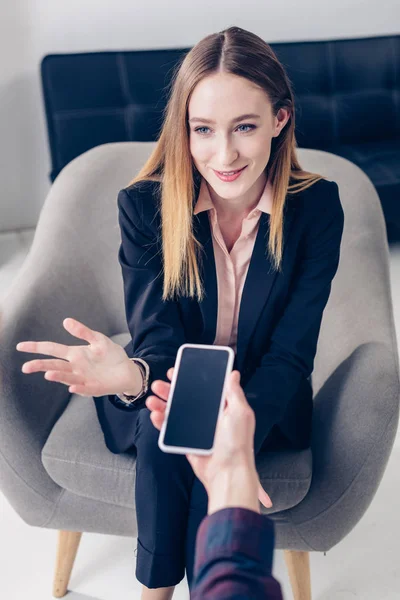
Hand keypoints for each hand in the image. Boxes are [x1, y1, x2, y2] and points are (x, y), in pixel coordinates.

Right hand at [16, 317, 134, 396]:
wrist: (127, 370)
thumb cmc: (110, 355)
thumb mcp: (98, 340)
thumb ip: (83, 332)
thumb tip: (66, 321)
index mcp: (75, 354)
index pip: (52, 349)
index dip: (37, 348)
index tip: (20, 346)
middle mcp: (75, 368)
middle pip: (54, 366)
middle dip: (40, 366)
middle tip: (25, 367)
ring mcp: (84, 379)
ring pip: (67, 378)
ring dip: (58, 376)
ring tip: (48, 374)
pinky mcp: (95, 388)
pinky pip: (85, 389)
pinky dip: (78, 388)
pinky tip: (72, 387)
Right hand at [147, 368, 272, 508]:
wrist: (227, 473)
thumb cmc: (237, 444)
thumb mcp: (240, 413)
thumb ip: (234, 393)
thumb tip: (233, 374)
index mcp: (222, 407)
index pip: (203, 388)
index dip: (190, 378)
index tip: (177, 372)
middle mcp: (208, 416)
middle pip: (186, 398)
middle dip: (171, 390)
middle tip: (159, 385)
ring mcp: (196, 429)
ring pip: (175, 412)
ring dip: (162, 404)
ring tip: (152, 399)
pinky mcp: (187, 441)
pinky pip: (171, 429)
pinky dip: (161, 422)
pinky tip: (155, 414)